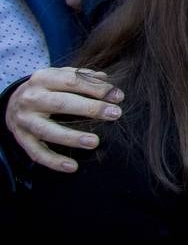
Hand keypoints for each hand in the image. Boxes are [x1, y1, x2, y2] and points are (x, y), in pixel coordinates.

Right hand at [5, 67, 120, 172]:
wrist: (11, 104)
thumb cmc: (46, 90)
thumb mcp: (60, 77)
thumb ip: (83, 77)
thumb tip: (107, 81)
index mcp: (43, 78)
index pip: (72, 81)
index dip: (96, 88)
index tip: (118, 97)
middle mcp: (31, 98)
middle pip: (61, 103)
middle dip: (90, 109)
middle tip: (115, 114)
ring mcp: (24, 120)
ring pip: (48, 130)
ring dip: (72, 137)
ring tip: (95, 142)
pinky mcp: (22, 139)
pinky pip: (37, 153)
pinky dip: (54, 161)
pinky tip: (72, 167)